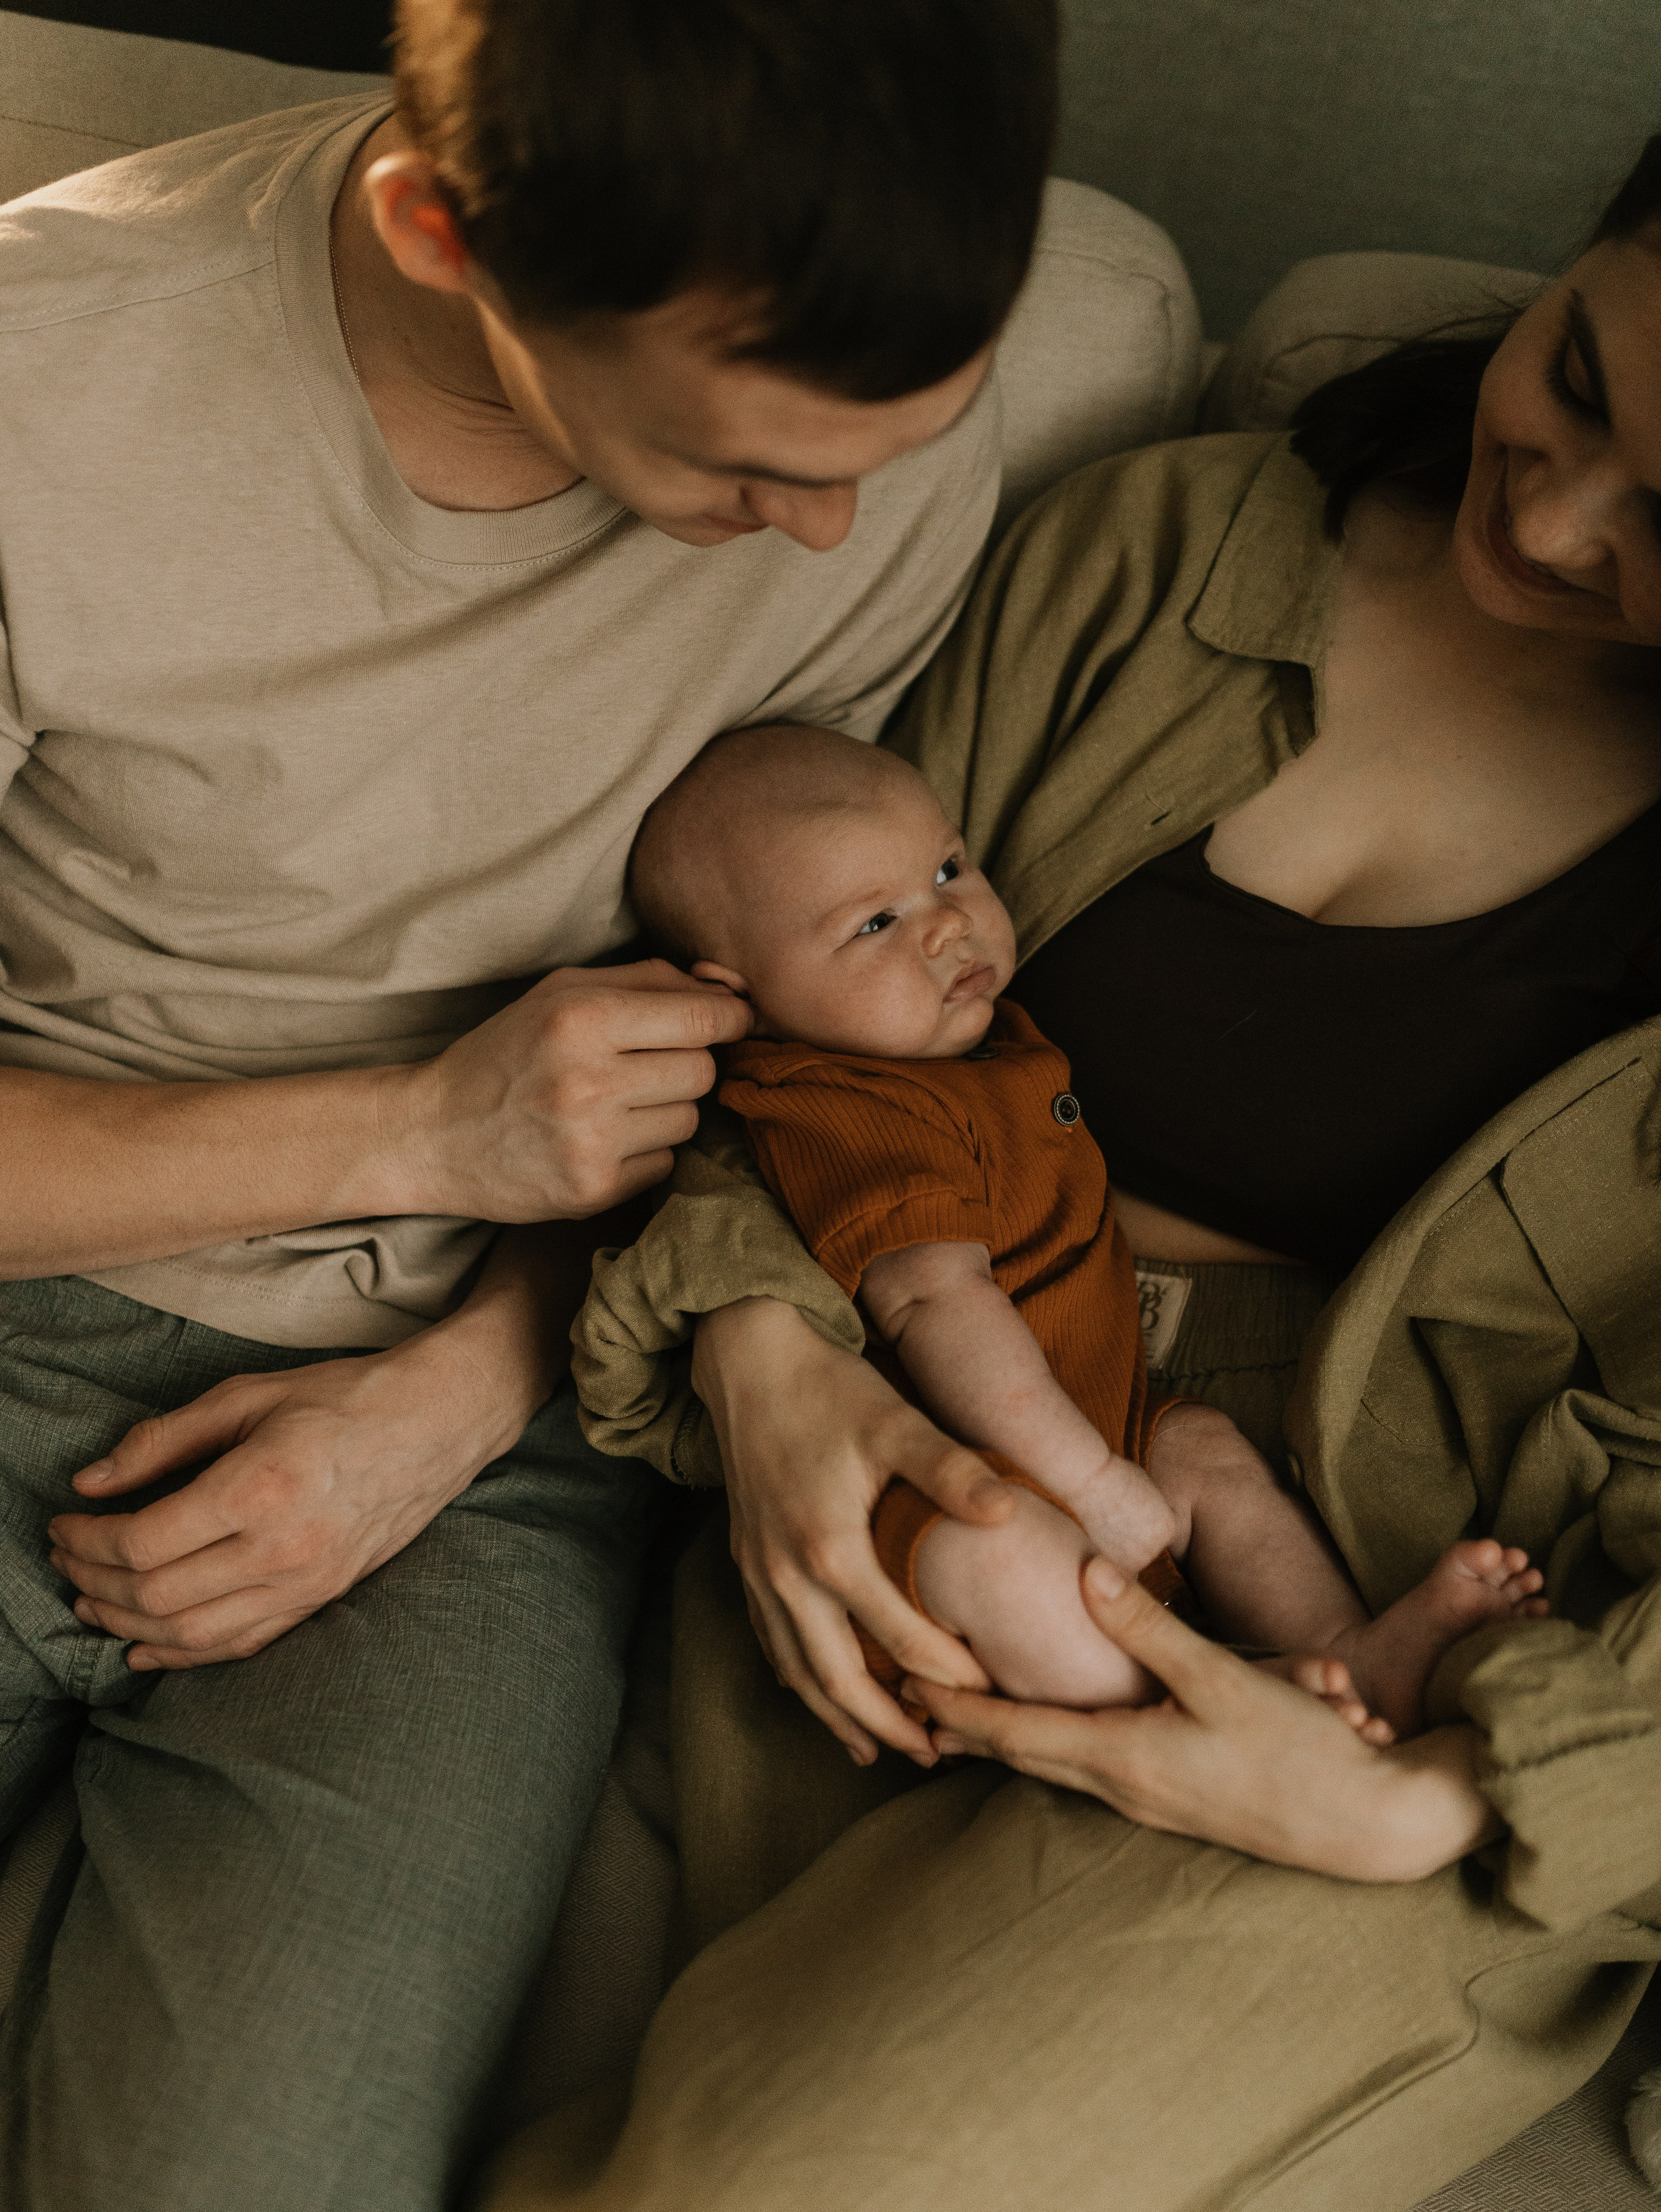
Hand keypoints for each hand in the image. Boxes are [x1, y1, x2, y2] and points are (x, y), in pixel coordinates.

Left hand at [47, 1314, 529, 1671]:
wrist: (439, 1421)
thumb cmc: (345, 1397)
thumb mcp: (248, 1396)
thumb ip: (164, 1440)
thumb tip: (90, 1481)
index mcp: (261, 1488)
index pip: (144, 1542)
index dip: (86, 1542)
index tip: (63, 1523)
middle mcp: (284, 1548)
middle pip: (157, 1596)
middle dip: (94, 1585)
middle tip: (66, 1560)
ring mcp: (308, 1582)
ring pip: (192, 1634)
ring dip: (128, 1626)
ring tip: (91, 1603)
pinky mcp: (324, 1598)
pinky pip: (240, 1644)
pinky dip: (184, 1655)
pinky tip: (145, 1647)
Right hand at [395, 959, 750, 1220]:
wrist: (431, 1133)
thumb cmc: (507, 1052)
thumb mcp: (562, 993)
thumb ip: (647, 980)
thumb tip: (729, 991)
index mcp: (582, 1018)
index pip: (702, 1017)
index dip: (732, 1019)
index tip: (732, 1022)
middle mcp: (588, 1080)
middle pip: (704, 1071)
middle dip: (688, 1065)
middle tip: (645, 1066)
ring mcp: (591, 1141)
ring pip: (691, 1120)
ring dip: (666, 1110)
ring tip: (614, 1104)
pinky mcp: (593, 1190)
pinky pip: (665, 1164)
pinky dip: (645, 1153)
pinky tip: (601, 1141)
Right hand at [693, 1298, 1013, 1766]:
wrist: (749, 1358)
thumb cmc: (829, 1388)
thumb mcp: (897, 1422)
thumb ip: (951, 1472)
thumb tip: (1012, 1513)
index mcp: (829, 1549)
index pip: (897, 1638)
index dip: (946, 1673)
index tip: (990, 1695)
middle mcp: (786, 1575)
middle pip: (837, 1679)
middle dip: (887, 1725)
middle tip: (937, 1754)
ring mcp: (759, 1573)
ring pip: (797, 1671)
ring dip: (838, 1717)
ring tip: (881, 1749)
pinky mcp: (747, 1563)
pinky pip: (771, 1643)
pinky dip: (800, 1681)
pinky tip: (821, 1697)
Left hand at [907, 1557, 1501, 1881]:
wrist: (1375, 1826)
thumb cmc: (1302, 1752)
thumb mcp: (1223, 1679)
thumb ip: (1150, 1628)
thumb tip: (1084, 1574)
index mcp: (1126, 1756)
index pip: (1018, 1733)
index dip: (958, 1710)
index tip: (905, 1688)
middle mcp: (1128, 1788)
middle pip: (1026, 1756)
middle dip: (967, 1731)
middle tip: (911, 1705)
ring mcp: (1155, 1805)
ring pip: (1059, 1769)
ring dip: (1010, 1744)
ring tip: (965, 1723)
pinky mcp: (1183, 1804)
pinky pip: (1095, 1776)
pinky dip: (1057, 1753)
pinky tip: (1061, 1740)